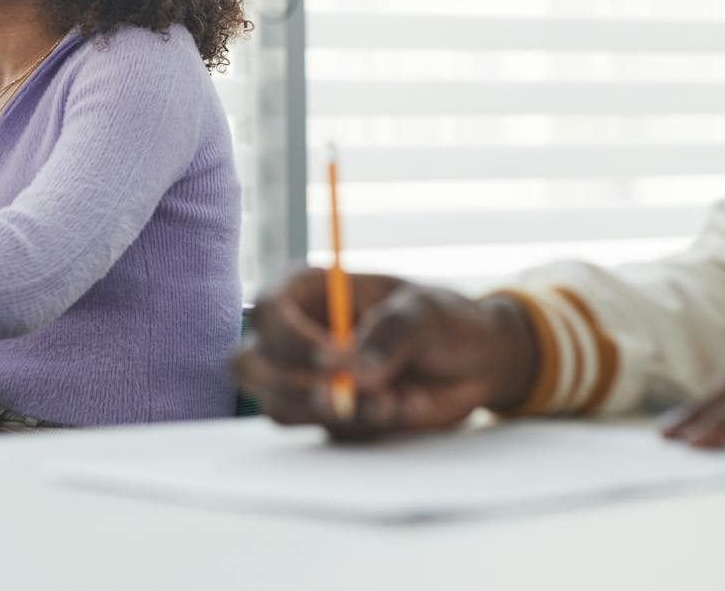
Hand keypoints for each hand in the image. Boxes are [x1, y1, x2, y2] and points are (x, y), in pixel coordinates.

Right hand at [230, 269, 540, 438]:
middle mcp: (297, 335)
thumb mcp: (425, 313)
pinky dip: (361, 427)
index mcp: (310, 292)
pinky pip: (322, 432)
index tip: (334, 359)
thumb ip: (391, 334)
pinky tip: (402, 407)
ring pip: (280, 407)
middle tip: (341, 399)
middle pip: (249, 364)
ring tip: (394, 401)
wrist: (475, 364)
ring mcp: (307, 380)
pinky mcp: (326, 416)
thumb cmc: (444, 320)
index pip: (269, 310)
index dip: (290, 338)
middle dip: (290, 386)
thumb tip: (356, 374)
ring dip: (337, 412)